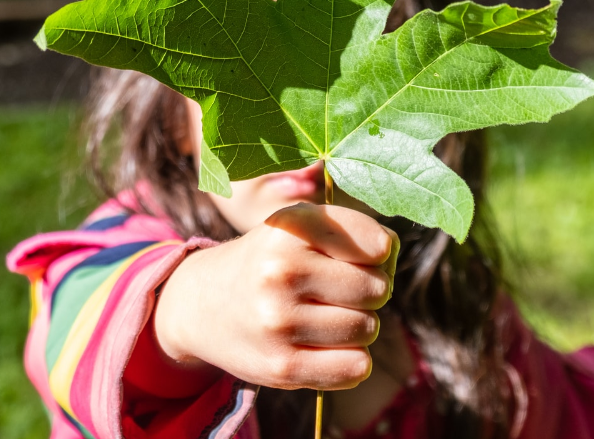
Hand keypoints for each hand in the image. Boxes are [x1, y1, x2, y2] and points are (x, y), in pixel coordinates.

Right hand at [153, 203, 398, 390]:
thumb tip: (391, 255)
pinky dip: (352, 360)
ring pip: (368, 329)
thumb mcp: (301, 226)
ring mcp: (279, 321)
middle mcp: (281, 271)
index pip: (378, 245)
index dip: (379, 254)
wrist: (203, 304)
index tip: (358, 257)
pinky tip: (325, 346)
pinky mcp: (282, 366)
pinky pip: (356, 368)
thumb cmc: (271, 261)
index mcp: (292, 227)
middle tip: (337, 291)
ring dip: (358, 326)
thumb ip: (355, 232)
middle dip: (369, 291)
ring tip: (324, 316)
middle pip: (378, 289)